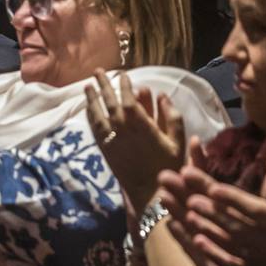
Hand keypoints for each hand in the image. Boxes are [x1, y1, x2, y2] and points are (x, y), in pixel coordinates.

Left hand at [85, 70, 186, 208]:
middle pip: (109, 102)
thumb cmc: (167, 166)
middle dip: (103, 85)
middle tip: (98, 71)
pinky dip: (91, 117)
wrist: (150, 194)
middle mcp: (122, 130)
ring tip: (87, 86)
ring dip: (92, 99)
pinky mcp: (105, 150)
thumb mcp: (178, 140)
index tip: (123, 76)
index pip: (128, 99)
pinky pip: (95, 129)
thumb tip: (163, 95)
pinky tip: (88, 109)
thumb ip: (172, 116)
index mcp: (140, 125)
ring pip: (98, 114)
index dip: (124, 86)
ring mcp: (112, 140)